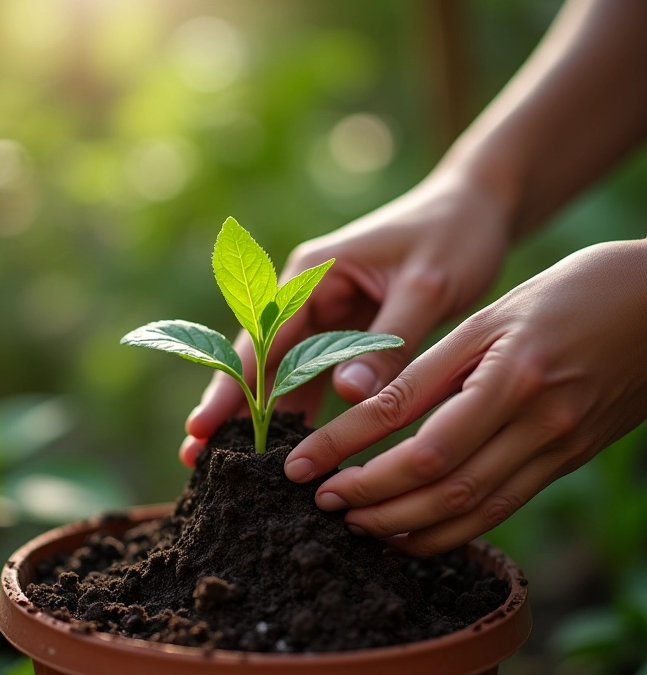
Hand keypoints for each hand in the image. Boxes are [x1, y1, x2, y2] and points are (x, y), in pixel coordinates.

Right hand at [181, 170, 509, 465]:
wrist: (477, 209)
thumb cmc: (452, 235)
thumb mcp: (426, 286)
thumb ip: (387, 343)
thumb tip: (347, 397)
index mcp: (313, 273)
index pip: (261, 337)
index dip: (231, 385)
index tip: (203, 428)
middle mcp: (308, 296)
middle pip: (259, 359)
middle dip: (229, 407)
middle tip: (197, 457)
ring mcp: (325, 317)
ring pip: (282, 374)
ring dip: (260, 416)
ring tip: (235, 465)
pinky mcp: (345, 335)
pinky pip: (315, 377)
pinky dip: (301, 409)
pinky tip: (289, 446)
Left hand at [284, 239, 646, 555]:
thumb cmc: (570, 294)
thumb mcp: (492, 316)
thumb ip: (433, 368)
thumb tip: (369, 412)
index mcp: (508, 373)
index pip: (410, 429)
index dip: (349, 452)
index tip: (304, 467)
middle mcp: (534, 421)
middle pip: (437, 481)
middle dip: (370, 498)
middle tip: (322, 500)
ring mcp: (556, 449)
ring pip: (469, 508)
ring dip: (404, 525)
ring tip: (356, 523)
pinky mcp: (566, 462)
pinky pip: (500, 509)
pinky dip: (450, 530)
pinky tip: (413, 531)